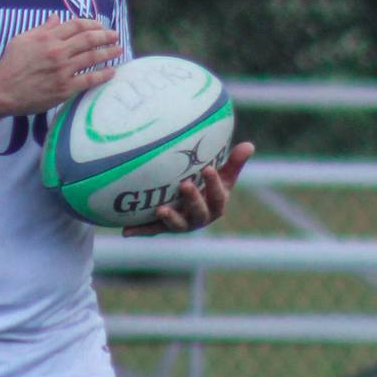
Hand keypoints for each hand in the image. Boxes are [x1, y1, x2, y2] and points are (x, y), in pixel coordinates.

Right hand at [0, 17, 121, 114]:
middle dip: (105, 36)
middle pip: (88, 39)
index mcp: (48, 37)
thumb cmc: (10, 64)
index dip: (92, 24)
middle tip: (115, 36)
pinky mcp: (64, 88)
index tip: (100, 26)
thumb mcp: (22, 39)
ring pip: (92, 58)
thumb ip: (42, 28)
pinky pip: (89, 79)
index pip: (76, 25)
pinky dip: (103, 74)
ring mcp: (62, 70)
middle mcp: (58, 51)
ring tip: (118, 50)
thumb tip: (57, 18)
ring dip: (108, 53)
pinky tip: (112, 71)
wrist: (2, 90)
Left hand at [123, 140, 254, 236]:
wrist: (190, 206)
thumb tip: (250, 145)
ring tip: (160, 209)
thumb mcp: (223, 176)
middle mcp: (200, 217)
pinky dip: (140, 231)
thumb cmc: (208, 186)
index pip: (218, 196)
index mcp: (216, 205)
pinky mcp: (163, 228)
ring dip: (170, 218)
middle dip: (193, 200)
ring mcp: (181, 224)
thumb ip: (234, 163)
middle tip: (185, 185)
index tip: (207, 168)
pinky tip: (126, 231)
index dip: (213, 184)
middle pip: (198, 212)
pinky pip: (152, 230)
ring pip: (177, 225)